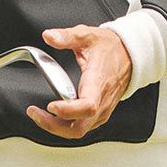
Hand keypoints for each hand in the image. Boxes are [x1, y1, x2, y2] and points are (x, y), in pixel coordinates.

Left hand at [27, 25, 131, 139]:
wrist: (130, 55)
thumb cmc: (111, 48)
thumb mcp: (88, 35)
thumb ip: (67, 36)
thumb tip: (49, 36)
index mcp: (98, 82)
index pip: (87, 106)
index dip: (67, 111)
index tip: (50, 105)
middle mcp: (101, 101)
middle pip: (79, 127)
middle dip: (53, 125)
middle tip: (35, 113)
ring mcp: (102, 110)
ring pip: (79, 131)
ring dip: (57, 128)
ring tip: (39, 116)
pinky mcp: (100, 114)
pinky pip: (82, 127)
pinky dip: (65, 127)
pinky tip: (53, 117)